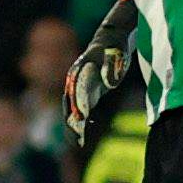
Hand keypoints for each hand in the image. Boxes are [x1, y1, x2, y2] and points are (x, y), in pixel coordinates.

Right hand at [64, 0, 139, 147]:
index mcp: (78, 73)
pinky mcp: (89, 92)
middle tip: (76, 141)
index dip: (76, 109)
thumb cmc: (113, 46)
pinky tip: (86, 133)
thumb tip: (108, 84)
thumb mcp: (114, 54)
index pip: (74, 95)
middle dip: (71, 123)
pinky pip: (82, 110)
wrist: (111, 39)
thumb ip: (110, 68)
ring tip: (77, 143)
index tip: (79, 123)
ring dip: (74, 126)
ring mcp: (80, 88)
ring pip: (73, 110)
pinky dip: (82, 121)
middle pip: (69, 105)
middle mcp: (75, 82)